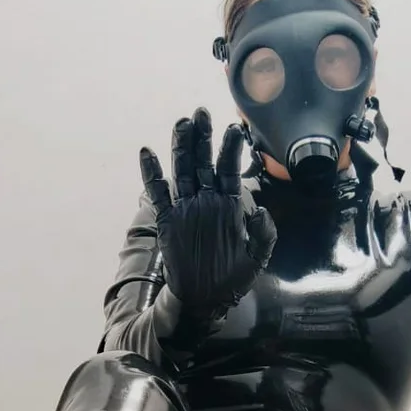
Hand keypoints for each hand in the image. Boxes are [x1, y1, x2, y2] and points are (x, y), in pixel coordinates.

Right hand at [140, 108, 276, 315]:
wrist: (206, 298)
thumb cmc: (233, 278)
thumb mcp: (256, 257)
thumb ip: (263, 233)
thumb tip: (261, 210)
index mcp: (229, 204)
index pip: (230, 169)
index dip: (230, 149)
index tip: (234, 129)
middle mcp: (207, 200)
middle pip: (203, 161)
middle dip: (203, 137)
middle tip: (202, 112)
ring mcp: (186, 208)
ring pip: (182, 170)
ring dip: (181, 146)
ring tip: (182, 123)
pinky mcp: (168, 220)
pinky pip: (159, 193)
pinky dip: (152, 174)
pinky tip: (148, 153)